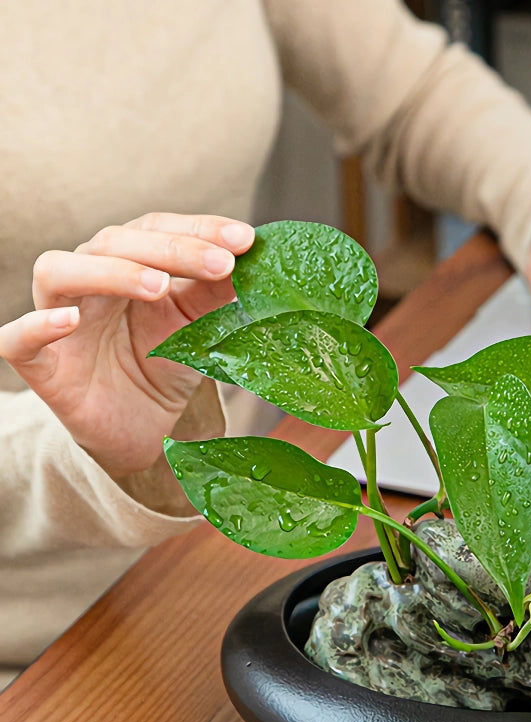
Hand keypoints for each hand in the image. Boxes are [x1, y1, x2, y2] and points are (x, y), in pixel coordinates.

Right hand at [0, 213, 254, 478]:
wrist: (143, 431)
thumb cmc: (165, 368)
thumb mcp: (200, 328)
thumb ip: (217, 295)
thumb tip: (254, 258)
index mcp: (129, 264)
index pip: (156, 229)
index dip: (199, 228)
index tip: (246, 239)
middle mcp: (89, 281)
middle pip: (114, 242)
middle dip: (171, 249)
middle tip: (221, 264)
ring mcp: (59, 317)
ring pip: (59, 272)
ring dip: (110, 272)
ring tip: (159, 287)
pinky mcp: (39, 363)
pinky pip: (18, 338)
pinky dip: (38, 325)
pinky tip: (70, 322)